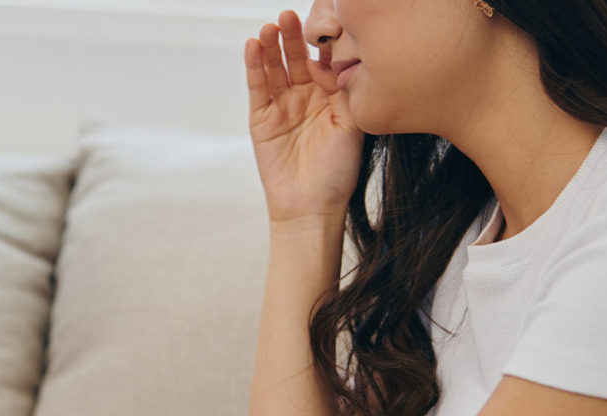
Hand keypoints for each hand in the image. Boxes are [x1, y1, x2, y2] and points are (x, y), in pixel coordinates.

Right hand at [245, 11, 363, 224]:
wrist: (311, 206)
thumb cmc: (337, 172)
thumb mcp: (353, 126)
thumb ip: (349, 90)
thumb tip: (345, 57)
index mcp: (332, 96)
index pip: (325, 58)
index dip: (323, 39)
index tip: (325, 18)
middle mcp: (306, 96)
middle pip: (297, 58)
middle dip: (294, 36)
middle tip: (290, 15)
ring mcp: (282, 106)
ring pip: (275, 68)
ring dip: (272, 46)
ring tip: (270, 26)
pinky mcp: (261, 118)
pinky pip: (257, 86)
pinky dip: (255, 66)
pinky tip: (254, 46)